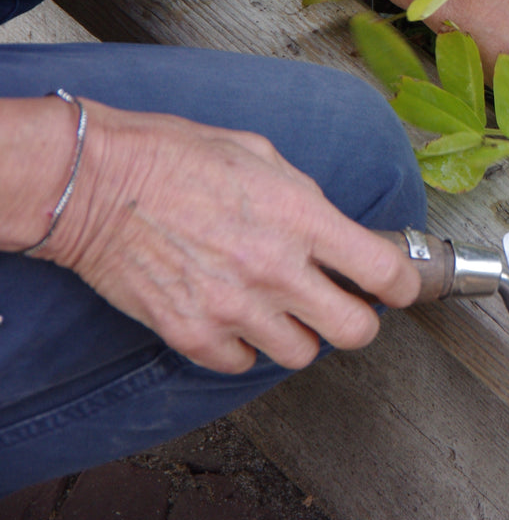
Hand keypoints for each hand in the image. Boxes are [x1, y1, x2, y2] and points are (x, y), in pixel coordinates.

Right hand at [40, 102, 420, 373]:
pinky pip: (242, 363)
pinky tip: (236, 318)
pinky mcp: (191, 334)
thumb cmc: (176, 157)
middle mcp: (274, 269)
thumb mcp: (263, 156)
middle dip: (358, 321)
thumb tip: (336, 231)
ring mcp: (232, 307)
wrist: (96, 183)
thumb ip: (308, 199)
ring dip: (299, 334)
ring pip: (301, 354)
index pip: (383, 272)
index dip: (402, 286)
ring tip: (282, 308)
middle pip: (354, 331)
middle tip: (345, 306)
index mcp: (301, 218)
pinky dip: (245, 347)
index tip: (398, 288)